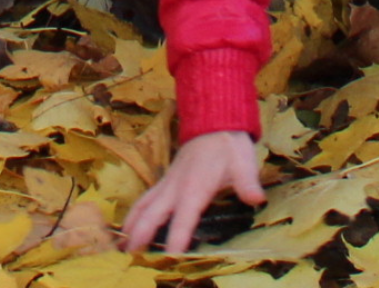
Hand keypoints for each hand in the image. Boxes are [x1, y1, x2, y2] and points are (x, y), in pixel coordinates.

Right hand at [117, 129, 261, 255]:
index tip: (170, 257)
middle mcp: (176, 188)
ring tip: (121, 245)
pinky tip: (129, 224)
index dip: (177, 239)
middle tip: (129, 255)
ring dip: (131, 224)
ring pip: (144, 206)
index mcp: (195, 188)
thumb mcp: (243, 162)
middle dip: (140, 234)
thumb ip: (247, 183)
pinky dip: (135, 213)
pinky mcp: (166, 180)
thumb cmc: (229, 145)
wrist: (214, 121)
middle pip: (152, 214)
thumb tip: (257, 199)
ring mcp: (168, 183)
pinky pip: (145, 199)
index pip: (184, 219)